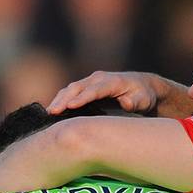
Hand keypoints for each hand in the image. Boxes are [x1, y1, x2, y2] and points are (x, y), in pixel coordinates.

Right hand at [48, 71, 168, 115]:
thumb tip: (126, 103)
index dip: (82, 98)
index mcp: (113, 82)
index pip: (94, 90)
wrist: (143, 87)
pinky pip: (71, 93)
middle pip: (78, 88)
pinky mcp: (87, 88)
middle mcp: (99, 79)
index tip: (70, 106)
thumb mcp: (144, 100)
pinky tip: (53, 111)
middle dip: (64, 99)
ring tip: (48, 113)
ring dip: (59, 99)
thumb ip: (135, 102)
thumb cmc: (143, 96)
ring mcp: (91, 82)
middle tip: (52, 112)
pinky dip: (62, 100)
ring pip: (71, 89)